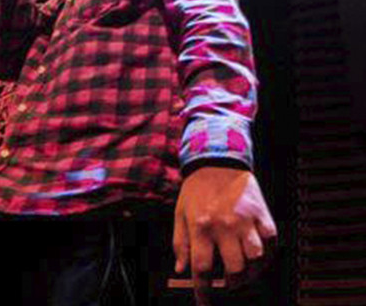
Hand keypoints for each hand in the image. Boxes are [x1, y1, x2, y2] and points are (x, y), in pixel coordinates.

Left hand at [173, 167, 276, 305]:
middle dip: (232, 283)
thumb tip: (180, 269)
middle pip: (234, 268)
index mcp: (201, 226)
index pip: (202, 268)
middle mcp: (224, 225)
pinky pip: (271, 240)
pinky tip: (260, 255)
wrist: (217, 159)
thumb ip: (180, 243)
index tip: (204, 302)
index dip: (203, 292)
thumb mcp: (180, 213)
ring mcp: (245, 219)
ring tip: (246, 271)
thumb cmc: (197, 188)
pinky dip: (268, 253)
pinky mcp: (261, 212)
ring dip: (252, 271)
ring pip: (256, 258)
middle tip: (229, 283)